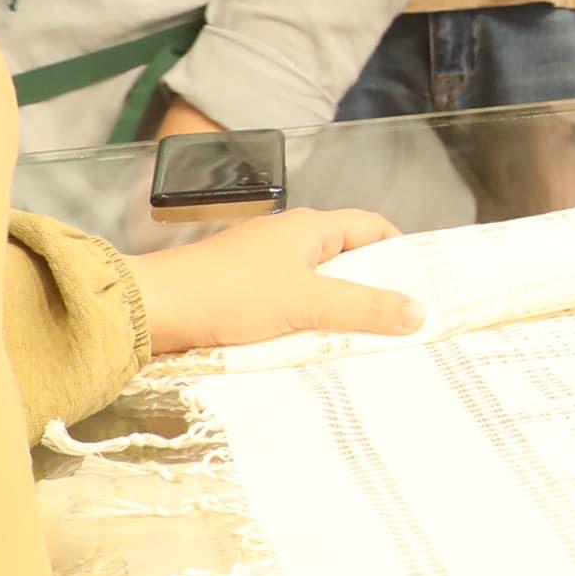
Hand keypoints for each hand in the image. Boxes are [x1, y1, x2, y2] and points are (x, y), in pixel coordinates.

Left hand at [127, 204, 420, 353]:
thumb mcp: (307, 303)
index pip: (370, 226)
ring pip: (317, 286)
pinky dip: (307, 324)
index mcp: (308, 227)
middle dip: (373, 288)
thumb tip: (417, 312)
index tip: (422, 282)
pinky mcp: (241, 294)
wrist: (152, 310)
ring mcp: (262, 267)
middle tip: (401, 321)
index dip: (400, 249)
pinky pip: (290, 306)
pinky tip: (314, 349)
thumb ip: (363, 307)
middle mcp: (287, 240)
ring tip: (363, 342)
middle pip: (346, 258)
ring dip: (339, 311)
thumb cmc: (229, 295)